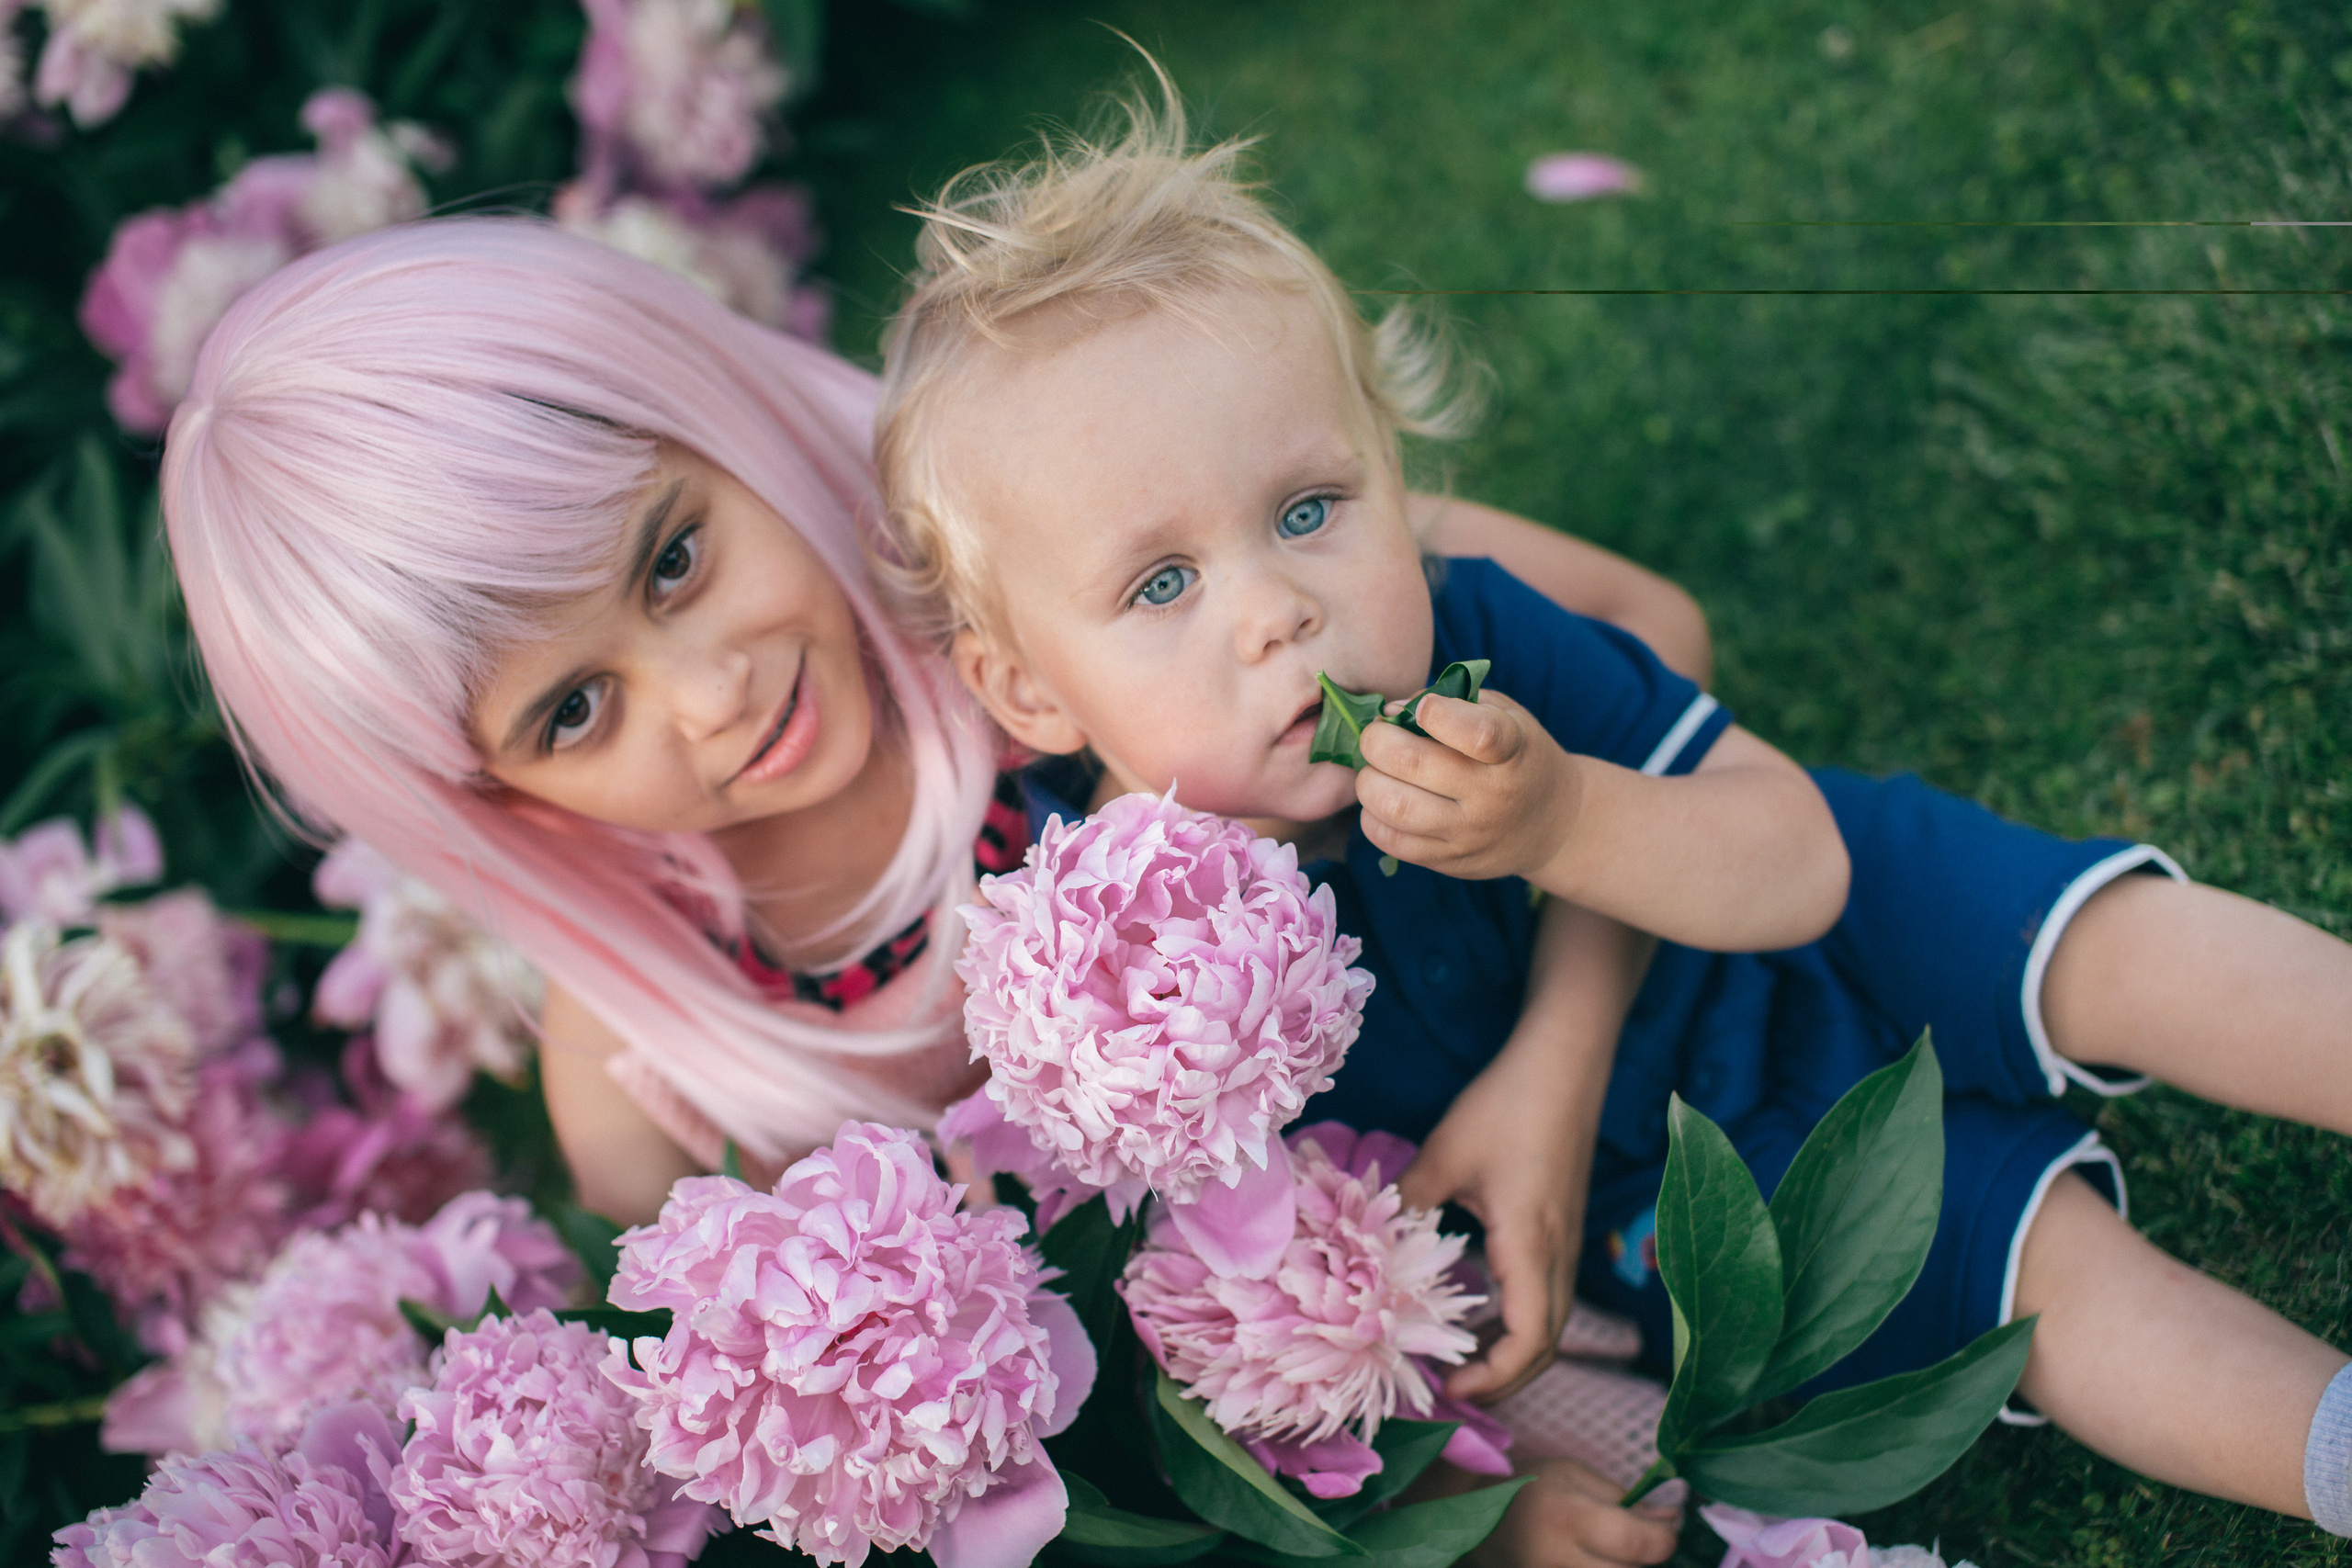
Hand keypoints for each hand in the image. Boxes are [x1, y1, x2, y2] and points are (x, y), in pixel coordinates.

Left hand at [1354, 690, 1581, 881]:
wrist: (1553, 825)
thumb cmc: (1518, 757)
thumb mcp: (1507, 717)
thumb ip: (1456, 702)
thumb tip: (1392, 710)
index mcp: (1512, 750)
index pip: (1478, 733)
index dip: (1437, 714)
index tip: (1421, 707)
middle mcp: (1492, 795)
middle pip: (1412, 764)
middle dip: (1376, 740)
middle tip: (1376, 735)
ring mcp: (1470, 833)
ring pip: (1393, 806)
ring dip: (1368, 781)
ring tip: (1376, 770)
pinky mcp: (1450, 861)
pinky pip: (1390, 840)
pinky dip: (1372, 816)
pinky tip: (1383, 800)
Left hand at [1397, 1045, 1588, 1402]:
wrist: (1565, 1062)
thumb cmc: (1508, 1105)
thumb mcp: (1445, 1155)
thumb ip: (1408, 1203)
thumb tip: (1367, 1241)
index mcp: (1532, 1246)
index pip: (1528, 1341)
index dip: (1494, 1378)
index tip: (1449, 1386)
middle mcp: (1559, 1255)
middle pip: (1546, 1346)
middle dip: (1503, 1379)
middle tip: (1450, 1387)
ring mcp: (1567, 1243)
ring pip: (1550, 1322)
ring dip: (1511, 1350)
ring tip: (1460, 1358)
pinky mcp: (1564, 1227)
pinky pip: (1547, 1294)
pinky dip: (1517, 1318)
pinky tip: (1479, 1309)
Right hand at [1466, 1458, 1681, 1567]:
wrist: (1467, 1515)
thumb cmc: (1525, 1486)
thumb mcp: (1572, 1474)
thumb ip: (1622, 1499)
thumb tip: (1672, 1519)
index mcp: (1568, 1517)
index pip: (1639, 1545)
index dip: (1665, 1540)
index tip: (1666, 1529)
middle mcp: (1557, 1560)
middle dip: (1643, 1558)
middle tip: (1634, 1538)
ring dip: (1620, 1567)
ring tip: (1610, 1550)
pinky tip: (1593, 1560)